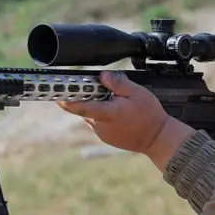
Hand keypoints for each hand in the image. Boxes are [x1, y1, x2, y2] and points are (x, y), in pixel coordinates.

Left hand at [57, 71, 171, 152]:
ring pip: (92, 114)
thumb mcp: (138, 93)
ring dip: (98, 106)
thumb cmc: (150, 115)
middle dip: (91, 97)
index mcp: (109, 113)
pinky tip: (120, 113)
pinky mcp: (106, 137)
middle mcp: (102, 125)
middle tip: (104, 89)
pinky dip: (104, 115)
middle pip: (87, 107)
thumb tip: (102, 76)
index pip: (82, 107)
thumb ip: (118, 83)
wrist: (157, 139)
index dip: (68, 101)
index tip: (57, 95)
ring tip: (118, 103)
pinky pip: (98, 122)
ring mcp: (103, 133)